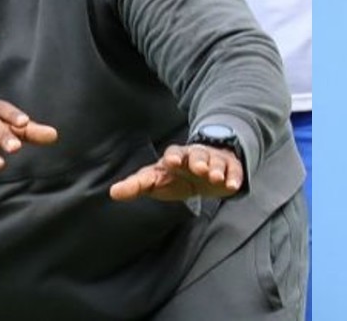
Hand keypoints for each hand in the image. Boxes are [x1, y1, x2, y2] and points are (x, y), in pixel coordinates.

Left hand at [108, 144, 242, 201]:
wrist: (205, 168)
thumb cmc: (175, 176)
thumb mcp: (156, 180)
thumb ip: (137, 185)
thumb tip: (113, 192)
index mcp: (175, 157)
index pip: (173, 154)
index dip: (173, 157)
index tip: (170, 162)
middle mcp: (195, 156)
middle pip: (197, 154)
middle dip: (198, 160)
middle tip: (199, 169)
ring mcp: (214, 160)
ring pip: (215, 161)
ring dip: (215, 168)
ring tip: (214, 177)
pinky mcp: (229, 168)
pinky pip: (233, 170)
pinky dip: (233, 177)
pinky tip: (232, 186)